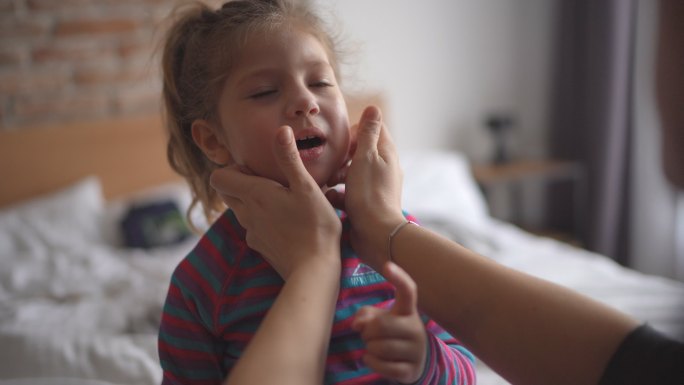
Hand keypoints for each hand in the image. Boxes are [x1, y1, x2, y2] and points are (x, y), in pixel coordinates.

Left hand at [210, 126, 341, 279]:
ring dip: (254, 201)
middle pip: (227, 192)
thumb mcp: (306, 188)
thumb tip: (281, 130)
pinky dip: (264, 220)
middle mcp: (246, 213)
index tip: (258, 168)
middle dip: (241, 182)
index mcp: (254, 194)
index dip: (232, 168)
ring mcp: (252, 232)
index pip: (219, 177)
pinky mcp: (260, 247)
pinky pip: (253, 227)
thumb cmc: (315, 226)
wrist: (314, 270)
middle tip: (271, 181)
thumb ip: (290, 159)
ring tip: (283, 200)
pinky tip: (288, 222)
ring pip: (241, 209)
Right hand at [326, 106, 404, 269]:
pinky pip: (351, 192)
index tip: (342, 144)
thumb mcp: (366, 158)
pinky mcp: (367, 203)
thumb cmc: (369, 194)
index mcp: (386, 154)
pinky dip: (340, 194)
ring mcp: (376, 187)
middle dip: (344, 155)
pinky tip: (331, 198)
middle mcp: (385, 168)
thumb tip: (373, 107)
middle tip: (332, 164)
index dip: (355, 132)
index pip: (373, 129)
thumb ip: (368, 133)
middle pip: (361, 151)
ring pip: (353, 172)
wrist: (376, 235)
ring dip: (339, 174)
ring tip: (328, 181)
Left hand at [352, 262, 426, 383]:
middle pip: (380, 325)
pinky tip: (373, 359)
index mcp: (408, 311)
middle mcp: (415, 328)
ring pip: (379, 348)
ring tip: (374, 347)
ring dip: (369, 348)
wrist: (416, 361)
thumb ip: (366, 314)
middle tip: (368, 335)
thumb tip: (358, 325)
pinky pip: (381, 366)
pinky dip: (370, 362)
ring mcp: (415, 351)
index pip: (408, 291)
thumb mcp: (381, 318)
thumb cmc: (392, 333)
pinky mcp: (410, 371)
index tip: (387, 265)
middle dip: (367, 332)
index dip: (398, 277)